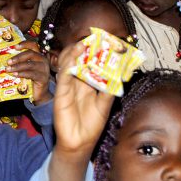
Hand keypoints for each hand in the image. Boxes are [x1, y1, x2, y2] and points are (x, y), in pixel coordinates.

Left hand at [7, 42, 51, 104]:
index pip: (33, 45)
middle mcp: (43, 60)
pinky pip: (32, 74)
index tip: (15, 46)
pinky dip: (22, 74)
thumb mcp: (25, 69)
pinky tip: (15, 74)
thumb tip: (5, 61)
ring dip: (17, 66)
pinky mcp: (43, 78)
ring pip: (30, 64)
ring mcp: (44, 69)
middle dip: (18, 57)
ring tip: (8, 69)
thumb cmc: (30, 79)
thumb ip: (19, 63)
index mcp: (38, 56)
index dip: (25, 44)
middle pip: (31, 54)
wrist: (39, 93)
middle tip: (8, 62)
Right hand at [53, 41, 114, 155]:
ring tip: (84, 43)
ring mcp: (67, 87)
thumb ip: (109, 89)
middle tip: (96, 37)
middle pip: (78, 58)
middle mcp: (76, 81)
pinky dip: (68, 66)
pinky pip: (63, 77)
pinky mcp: (61, 95)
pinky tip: (75, 59)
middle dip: (86, 47)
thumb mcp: (105, 105)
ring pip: (68, 63)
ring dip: (75, 52)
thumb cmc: (91, 125)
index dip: (97, 51)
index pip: (91, 62)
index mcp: (88, 83)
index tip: (107, 41)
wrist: (79, 143)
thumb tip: (119, 73)